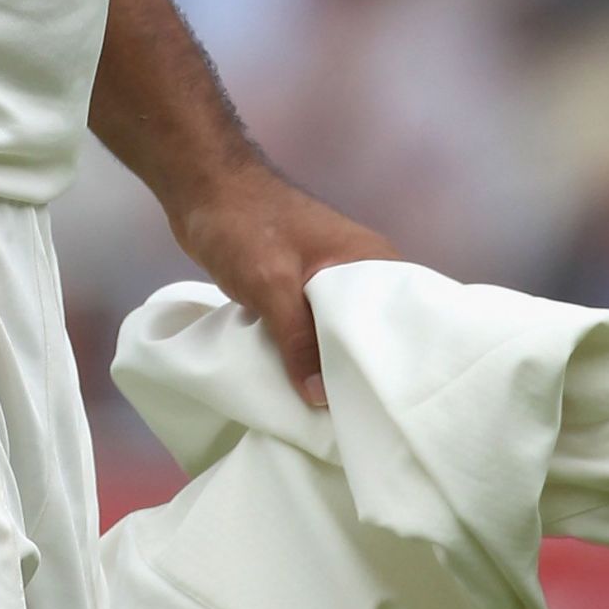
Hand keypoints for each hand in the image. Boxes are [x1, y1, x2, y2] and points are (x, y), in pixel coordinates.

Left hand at [173, 161, 396, 406]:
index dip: (404, 360)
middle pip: (374, 332)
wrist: (202, 190)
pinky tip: (304, 385)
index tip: (400, 402)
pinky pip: (314, 329)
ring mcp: (327, 280)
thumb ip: (299, 340)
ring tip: (337, 412)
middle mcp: (358, 270)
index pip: (406, 317)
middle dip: (365, 370)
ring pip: (339, 333)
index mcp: (371, 260)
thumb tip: (321, 400)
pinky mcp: (299, 290)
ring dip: (331, 364)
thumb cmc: (245, 224)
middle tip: (366, 417)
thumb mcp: (273, 285)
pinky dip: (308, 353)